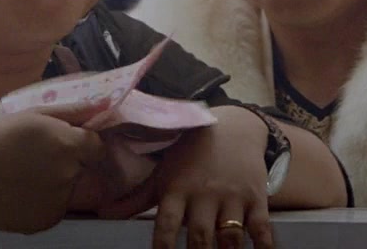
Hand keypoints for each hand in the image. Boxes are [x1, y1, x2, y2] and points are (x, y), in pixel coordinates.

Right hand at [0, 101, 107, 233]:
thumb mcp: (34, 115)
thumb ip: (72, 113)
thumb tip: (103, 107)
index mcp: (68, 145)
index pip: (97, 148)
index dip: (83, 147)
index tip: (66, 147)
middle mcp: (69, 174)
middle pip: (82, 171)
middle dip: (68, 167)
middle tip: (37, 163)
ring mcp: (57, 201)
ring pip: (67, 193)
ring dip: (55, 187)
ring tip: (23, 179)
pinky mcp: (44, 221)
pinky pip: (52, 211)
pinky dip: (41, 205)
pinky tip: (19, 194)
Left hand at [98, 105, 272, 248]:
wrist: (233, 129)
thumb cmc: (190, 156)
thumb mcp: (162, 174)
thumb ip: (135, 199)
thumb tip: (102, 215)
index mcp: (177, 189)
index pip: (165, 224)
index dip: (162, 245)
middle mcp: (204, 194)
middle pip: (200, 235)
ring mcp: (232, 196)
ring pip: (230, 235)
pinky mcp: (256, 198)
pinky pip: (262, 227)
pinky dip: (264, 245)